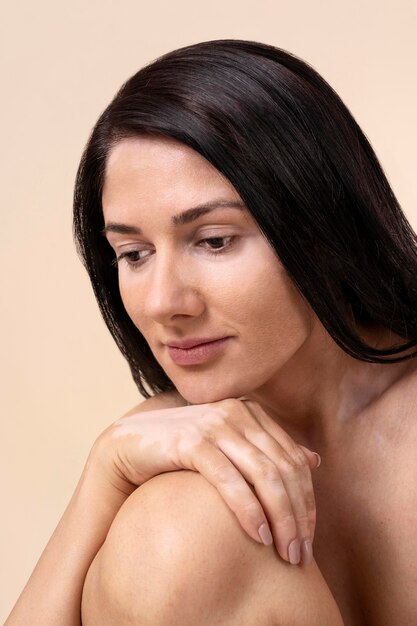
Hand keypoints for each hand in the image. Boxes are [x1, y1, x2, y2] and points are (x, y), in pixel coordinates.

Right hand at [94, 397, 320, 564]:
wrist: (129, 445)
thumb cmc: (182, 453)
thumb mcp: (231, 450)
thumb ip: (269, 452)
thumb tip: (314, 460)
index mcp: (251, 413)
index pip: (293, 460)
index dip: (308, 501)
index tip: (309, 537)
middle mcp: (238, 412)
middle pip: (284, 469)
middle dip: (298, 516)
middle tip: (301, 555)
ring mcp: (216, 424)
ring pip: (265, 475)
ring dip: (281, 518)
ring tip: (285, 552)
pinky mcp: (193, 440)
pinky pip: (231, 480)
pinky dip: (249, 510)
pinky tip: (258, 536)